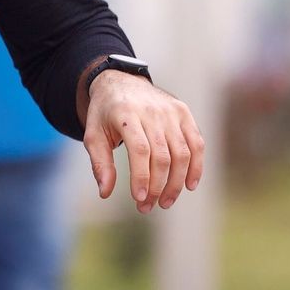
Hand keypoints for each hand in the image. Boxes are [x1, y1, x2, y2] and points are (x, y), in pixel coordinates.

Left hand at [84, 71, 204, 213]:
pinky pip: (196, 143)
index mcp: (126, 113)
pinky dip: (196, 166)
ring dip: (176, 182)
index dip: (142, 177)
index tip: (139, 199)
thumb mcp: (93, 134)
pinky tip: (189, 185)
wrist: (121, 81)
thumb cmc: (105, 114)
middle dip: (157, 186)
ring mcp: (170, 111)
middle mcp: (151, 111)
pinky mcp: (183, 112)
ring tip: (165, 202)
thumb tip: (105, 192)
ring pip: (182, 153)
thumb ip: (99, 163)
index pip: (140, 149)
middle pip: (162, 155)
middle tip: (147, 207)